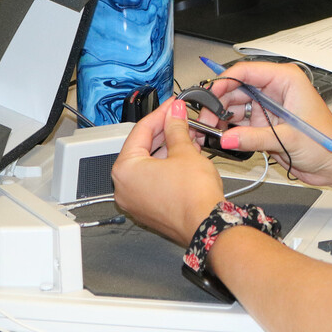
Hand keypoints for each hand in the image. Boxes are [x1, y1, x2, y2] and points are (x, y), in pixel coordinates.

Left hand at [112, 98, 224, 246]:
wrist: (206, 225)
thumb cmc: (193, 196)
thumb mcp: (184, 152)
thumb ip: (176, 128)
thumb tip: (175, 113)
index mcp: (125, 170)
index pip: (140, 132)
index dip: (160, 114)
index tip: (173, 105)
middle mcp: (124, 187)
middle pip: (142, 149)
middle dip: (164, 132)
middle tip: (181, 118)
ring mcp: (136, 201)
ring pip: (149, 165)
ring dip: (168, 149)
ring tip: (188, 137)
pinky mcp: (149, 210)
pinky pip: (153, 180)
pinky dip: (167, 167)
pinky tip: (185, 156)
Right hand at [203, 61, 331, 187]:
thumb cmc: (328, 144)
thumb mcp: (289, 139)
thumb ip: (254, 138)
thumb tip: (226, 138)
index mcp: (286, 80)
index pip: (247, 71)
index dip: (225, 82)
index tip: (209, 96)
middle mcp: (275, 91)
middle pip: (236, 89)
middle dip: (218, 103)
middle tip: (205, 120)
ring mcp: (269, 108)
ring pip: (235, 106)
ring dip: (221, 117)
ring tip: (209, 130)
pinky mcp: (265, 124)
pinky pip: (240, 122)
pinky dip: (229, 129)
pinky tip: (221, 136)